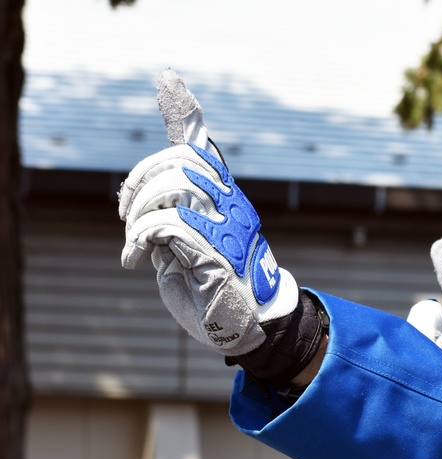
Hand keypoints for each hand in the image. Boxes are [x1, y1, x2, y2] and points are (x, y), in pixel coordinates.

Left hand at [118, 69, 297, 357]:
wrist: (247, 327)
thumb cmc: (213, 290)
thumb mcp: (182, 247)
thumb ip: (169, 218)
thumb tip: (138, 201)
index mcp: (225, 200)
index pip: (203, 148)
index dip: (184, 112)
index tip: (168, 78)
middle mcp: (232, 205)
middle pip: (179, 161)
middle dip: (138, 182)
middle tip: (125, 217)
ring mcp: (229, 226)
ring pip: (174, 185)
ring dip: (139, 212)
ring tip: (135, 242)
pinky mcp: (216, 250)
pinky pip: (168, 223)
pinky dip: (140, 239)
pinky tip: (136, 259)